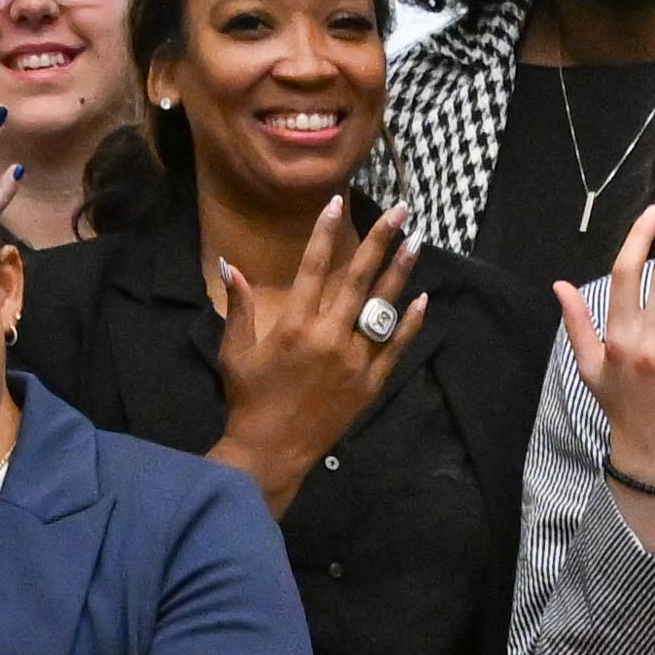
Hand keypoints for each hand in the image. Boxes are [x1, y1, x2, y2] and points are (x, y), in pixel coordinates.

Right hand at [212, 198, 428, 496]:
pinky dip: (409, 323)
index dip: (326, 232)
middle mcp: (329, 337)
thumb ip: (240, 307)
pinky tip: (423, 299)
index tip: (338, 203)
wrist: (271, 451)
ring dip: (401, 273)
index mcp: (294, 325)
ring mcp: (354, 361)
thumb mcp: (235, 351)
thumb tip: (231, 266)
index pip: (314, 267)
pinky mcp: (369, 384)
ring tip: (416, 242)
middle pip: (358, 278)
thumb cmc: (248, 399)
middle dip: (380, 240)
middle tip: (400, 211)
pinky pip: (395, 348)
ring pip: (383, 308)